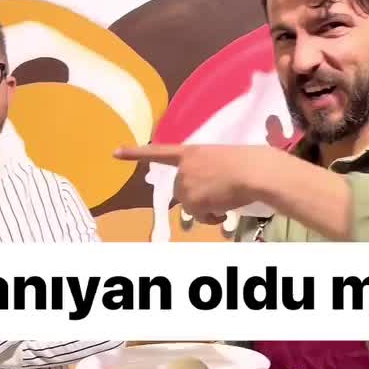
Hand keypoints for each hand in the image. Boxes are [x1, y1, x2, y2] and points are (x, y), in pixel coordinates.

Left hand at [114, 142, 278, 222]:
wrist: (254, 171)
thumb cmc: (249, 162)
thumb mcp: (222, 160)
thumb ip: (207, 171)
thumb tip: (208, 198)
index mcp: (191, 152)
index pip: (158, 151)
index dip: (135, 153)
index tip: (114, 152)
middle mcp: (183, 168)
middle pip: (181, 191)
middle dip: (198, 197)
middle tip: (220, 194)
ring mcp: (185, 184)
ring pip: (190, 206)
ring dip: (206, 208)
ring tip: (225, 199)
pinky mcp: (192, 200)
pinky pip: (199, 217)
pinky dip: (211, 217)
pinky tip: (223, 209)